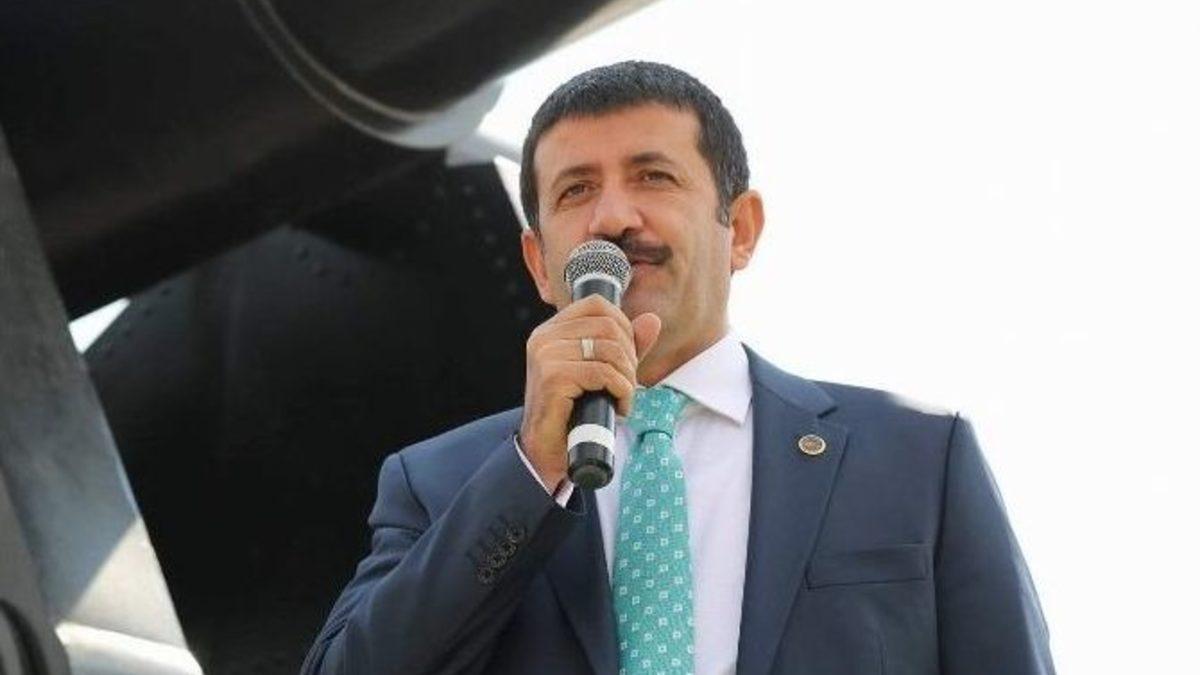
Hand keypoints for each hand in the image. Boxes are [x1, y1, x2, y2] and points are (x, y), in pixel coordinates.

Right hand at [518, 295, 660, 489]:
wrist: (547, 451)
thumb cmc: (574, 411)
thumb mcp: (604, 373)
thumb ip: (626, 346)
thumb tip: (652, 320)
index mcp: (552, 330)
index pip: (597, 305)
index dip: (623, 326)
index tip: (627, 357)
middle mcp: (544, 337)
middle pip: (609, 326)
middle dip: (629, 357)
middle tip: (627, 384)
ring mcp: (546, 355)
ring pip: (609, 350)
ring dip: (627, 377)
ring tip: (622, 397)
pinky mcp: (553, 377)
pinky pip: (603, 373)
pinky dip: (621, 391)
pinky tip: (619, 407)